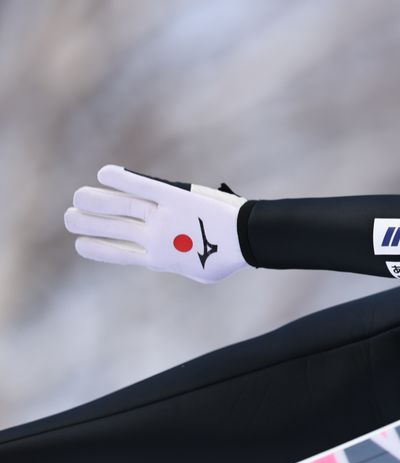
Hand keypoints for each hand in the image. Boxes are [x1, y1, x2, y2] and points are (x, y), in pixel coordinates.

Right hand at [65, 165, 248, 282]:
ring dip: (96, 202)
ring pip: (120, 207)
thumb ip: (183, 261)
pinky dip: (122, 178)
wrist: (247, 239)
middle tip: (69, 217)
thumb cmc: (229, 257)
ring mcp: (163, 215)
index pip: (119, 253)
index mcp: (159, 259)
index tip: (79, 244)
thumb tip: (180, 256)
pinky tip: (104, 173)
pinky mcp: (174, 195)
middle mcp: (155, 237)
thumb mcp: (202, 271)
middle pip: (112, 228)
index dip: (97, 248)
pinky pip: (142, 185)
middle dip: (87, 223)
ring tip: (77, 199)